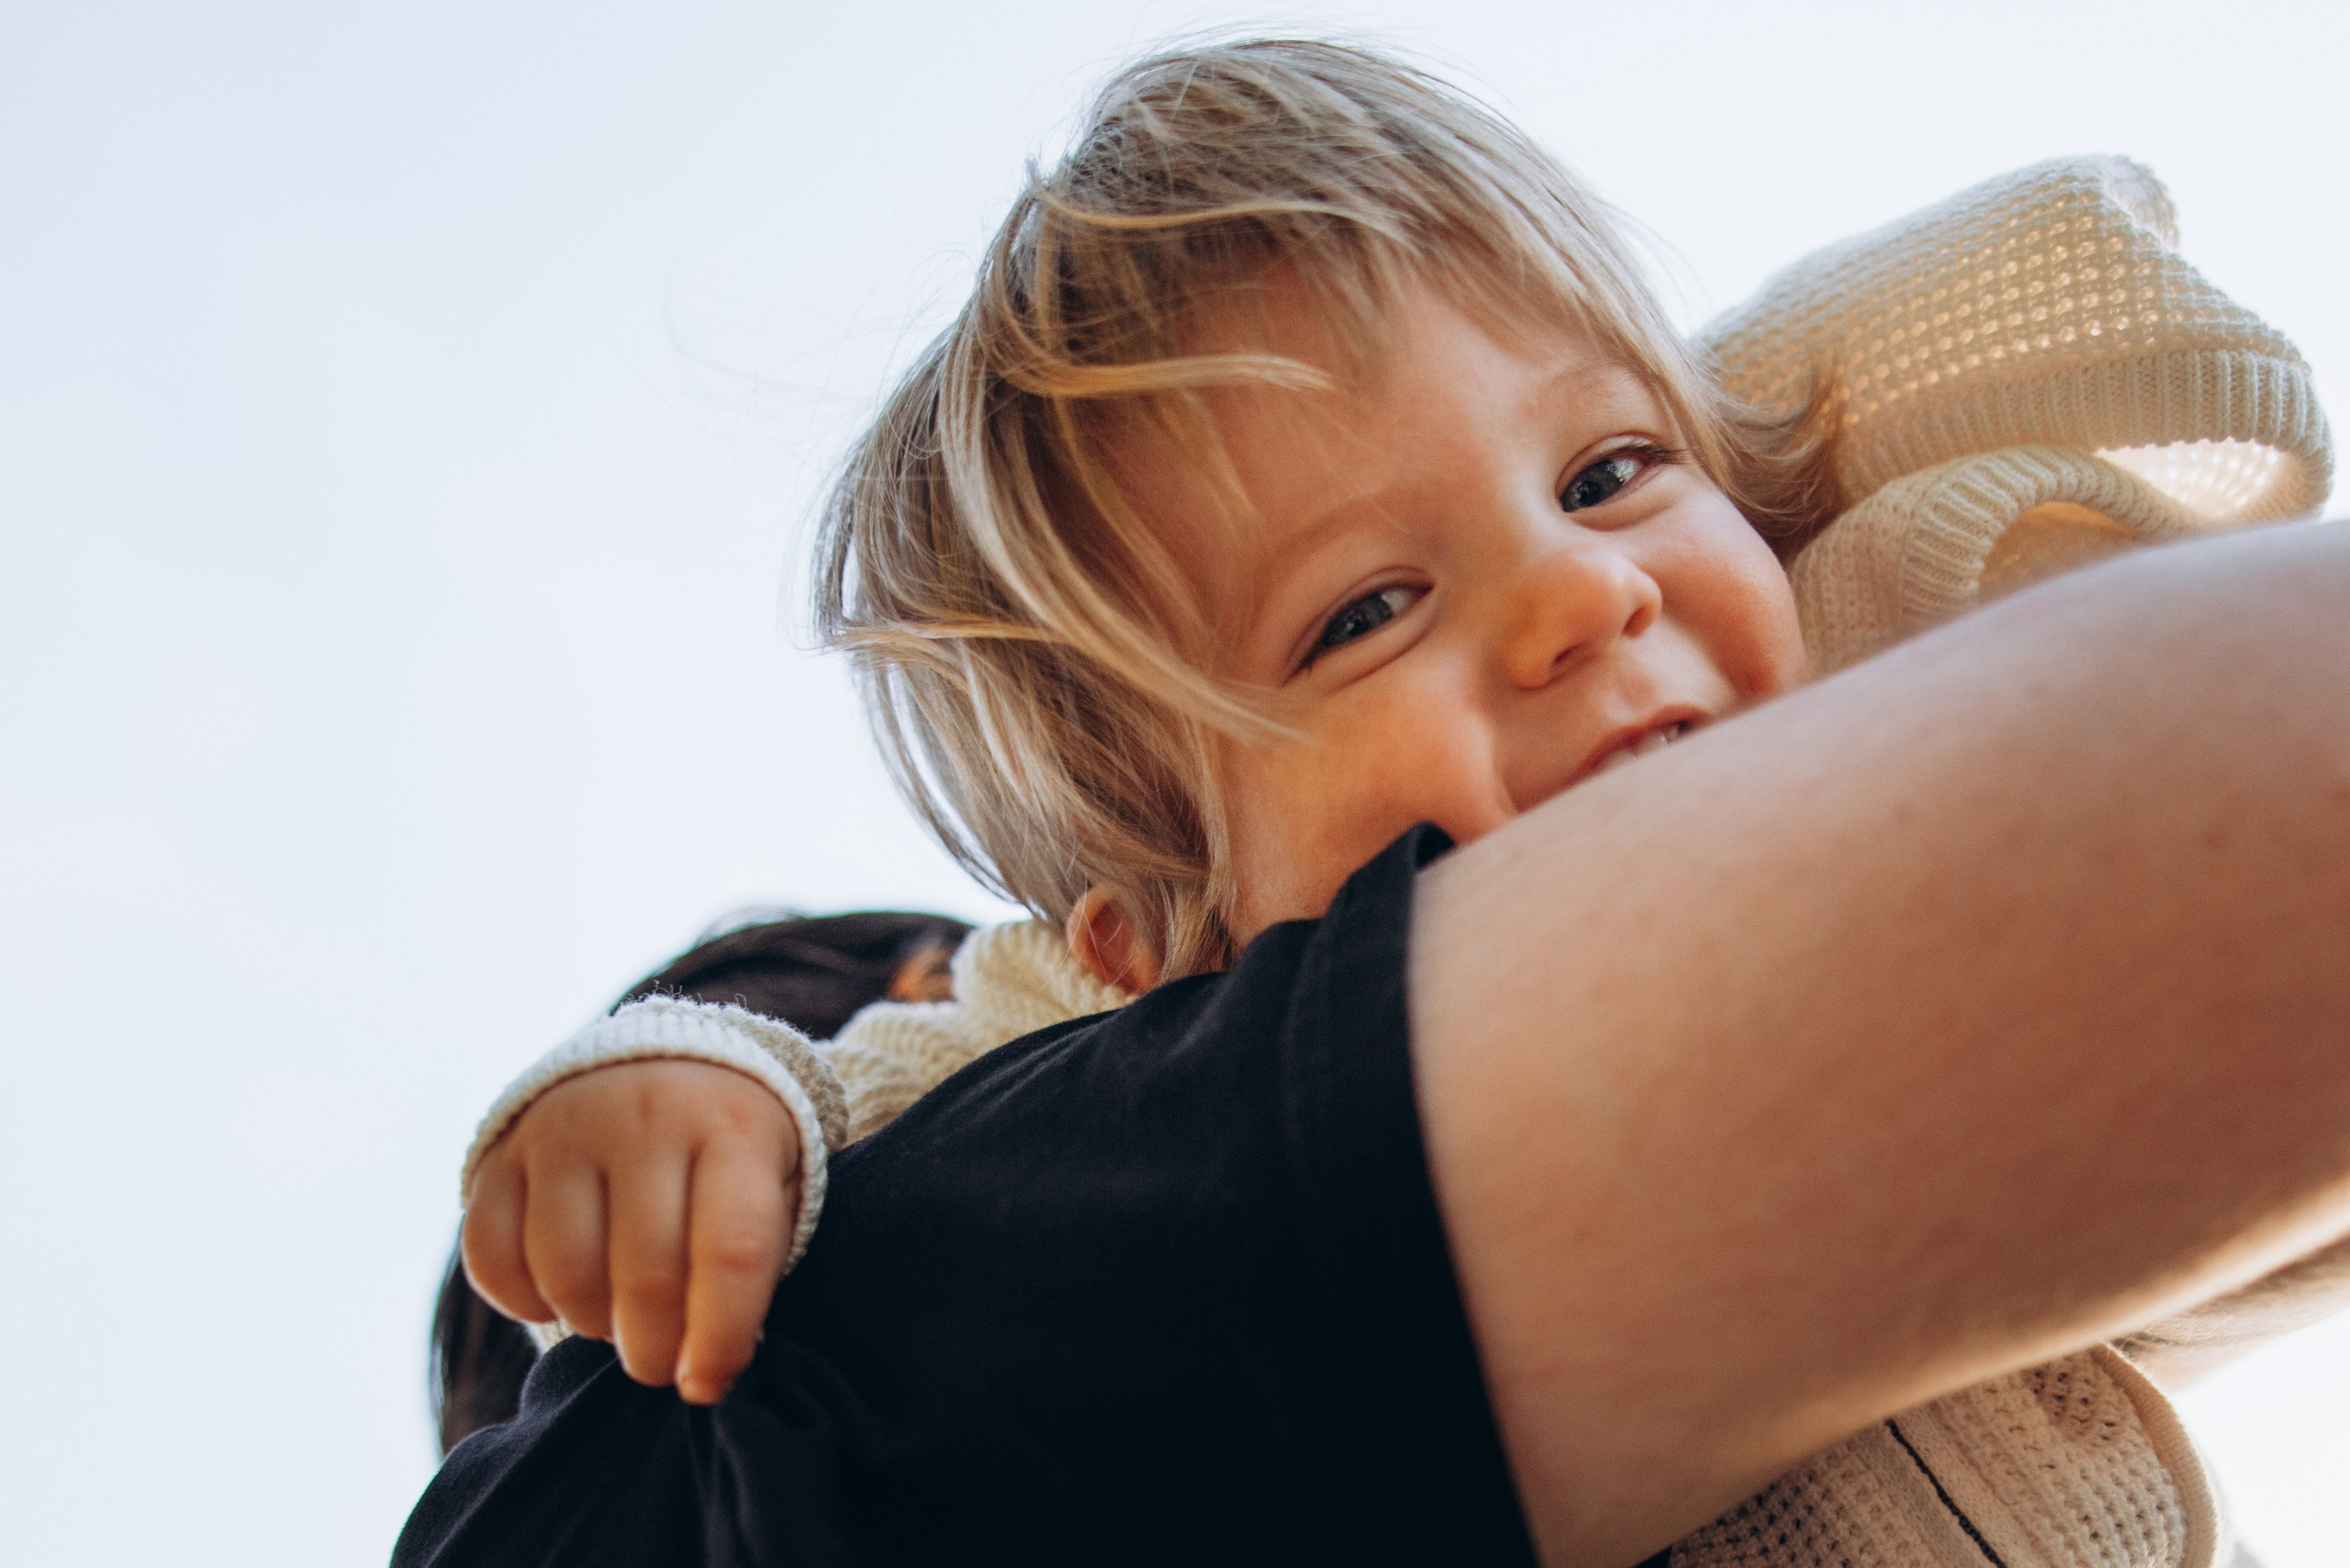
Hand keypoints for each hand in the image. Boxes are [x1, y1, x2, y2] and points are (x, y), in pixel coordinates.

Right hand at [461, 1059, 799, 1403]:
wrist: (660, 1060)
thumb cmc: (726, 1151)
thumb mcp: (771, 1182)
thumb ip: (754, 1263)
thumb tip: (712, 1367)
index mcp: (732, 1128)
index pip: (731, 1252)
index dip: (720, 1339)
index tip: (708, 1386)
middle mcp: (646, 1119)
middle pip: (645, 1275)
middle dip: (654, 1350)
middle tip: (661, 1365)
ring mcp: (565, 1130)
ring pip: (566, 1273)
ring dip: (592, 1324)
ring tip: (618, 1320)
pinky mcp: (501, 1153)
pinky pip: (492, 1259)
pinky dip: (523, 1301)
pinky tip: (559, 1295)